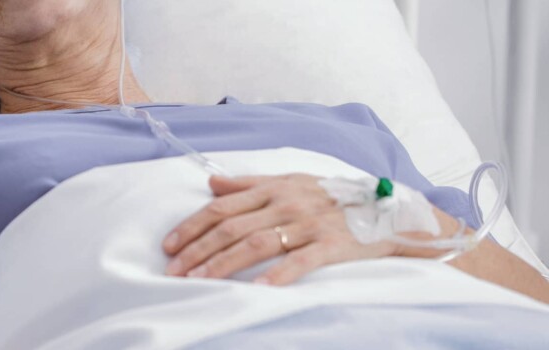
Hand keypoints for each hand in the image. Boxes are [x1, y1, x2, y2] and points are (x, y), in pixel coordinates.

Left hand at [161, 174, 442, 285]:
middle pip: (231, 227)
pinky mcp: (333, 244)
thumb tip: (211, 182)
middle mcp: (286, 203)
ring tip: (200, 279)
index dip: (192, 226)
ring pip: (256, 244)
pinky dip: (279, 274)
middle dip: (198, 250)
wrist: (390, 209)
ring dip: (224, 263)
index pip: (222, 207)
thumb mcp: (291, 181)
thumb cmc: (334, 196)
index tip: (169, 245)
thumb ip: (249, 184)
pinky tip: (259, 288)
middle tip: (174, 270)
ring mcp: (309, 223)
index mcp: (273, 188)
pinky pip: (301, 260)